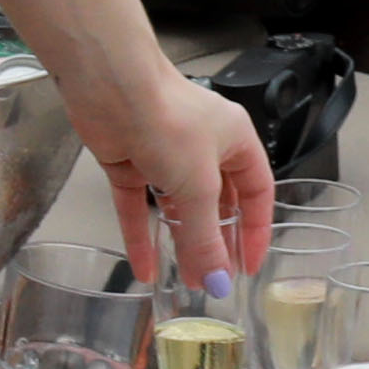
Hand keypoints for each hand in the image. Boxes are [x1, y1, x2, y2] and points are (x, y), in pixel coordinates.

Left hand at [84, 69, 273, 285]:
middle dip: (213, 242)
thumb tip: (217, 279)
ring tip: (181, 280)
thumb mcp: (198, 187)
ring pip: (175, 207)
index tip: (248, 264)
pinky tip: (144, 266)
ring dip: (178, 243)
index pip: (256, 192)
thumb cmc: (167, 116)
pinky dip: (141, 236)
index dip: (255, 229)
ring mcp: (163, 153)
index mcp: (234, 139)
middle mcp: (201, 145)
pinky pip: (139, 207)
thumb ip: (206, 238)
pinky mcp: (129, 160)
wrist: (112, 88)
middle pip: (214, 203)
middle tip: (213, 278)